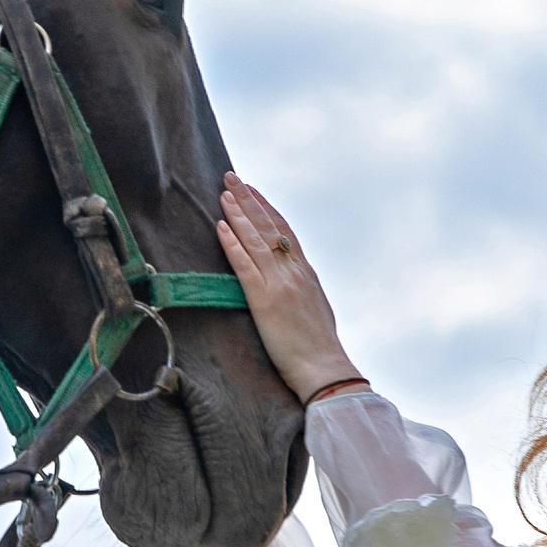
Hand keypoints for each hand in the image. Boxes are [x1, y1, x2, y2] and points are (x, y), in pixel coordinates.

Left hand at [216, 174, 365, 403]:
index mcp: (307, 274)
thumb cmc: (320, 350)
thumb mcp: (316, 311)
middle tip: (232, 177)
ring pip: (256, 240)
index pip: (285, 232)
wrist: (325, 369)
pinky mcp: (265, 300)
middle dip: (249, 200)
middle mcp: (295, 272)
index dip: (267, 209)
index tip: (253, 191)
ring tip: (223, 194)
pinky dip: (232, 243)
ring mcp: (280, 284)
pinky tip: (221, 226)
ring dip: (237, 214)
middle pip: (269, 227)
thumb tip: (294, 287)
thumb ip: (303, 292)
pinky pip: (245, 265)